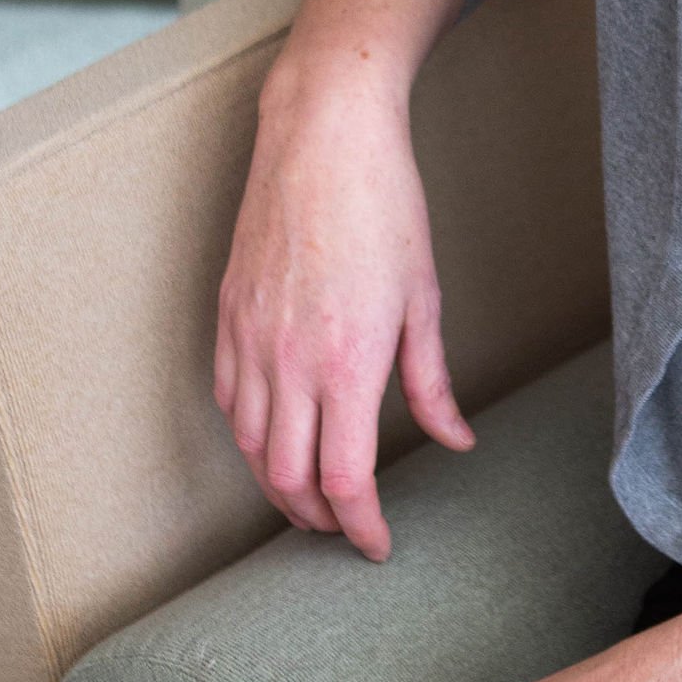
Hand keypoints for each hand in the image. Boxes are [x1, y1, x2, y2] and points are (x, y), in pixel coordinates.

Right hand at [213, 0, 468, 560]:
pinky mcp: (227, 315)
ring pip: (250, 446)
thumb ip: (431, 381)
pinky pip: (228, 399)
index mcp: (347, 364)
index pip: (344, 481)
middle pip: (289, 479)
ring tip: (309, 498)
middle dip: (318, 520)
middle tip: (346, 531)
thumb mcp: (426, 298)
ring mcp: (249, 339)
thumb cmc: (385, 207)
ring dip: (278, 486)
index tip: (378, 545)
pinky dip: (248, 436)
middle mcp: (289, 362)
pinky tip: (272, 439)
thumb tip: (454, 440)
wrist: (322, 136)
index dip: (360, 528)